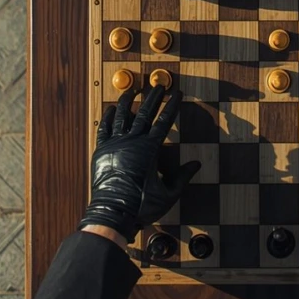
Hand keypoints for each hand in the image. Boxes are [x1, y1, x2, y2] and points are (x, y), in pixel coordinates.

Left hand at [78, 85, 201, 241]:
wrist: (113, 213)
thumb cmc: (141, 206)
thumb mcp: (168, 194)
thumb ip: (182, 177)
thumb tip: (196, 164)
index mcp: (150, 149)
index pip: (164, 121)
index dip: (172, 106)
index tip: (177, 94)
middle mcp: (133, 142)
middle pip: (145, 113)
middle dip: (153, 97)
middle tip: (159, 85)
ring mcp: (116, 144)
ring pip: (122, 115)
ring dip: (128, 101)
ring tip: (133, 90)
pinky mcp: (102, 150)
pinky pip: (104, 128)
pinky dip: (108, 116)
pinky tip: (110, 109)